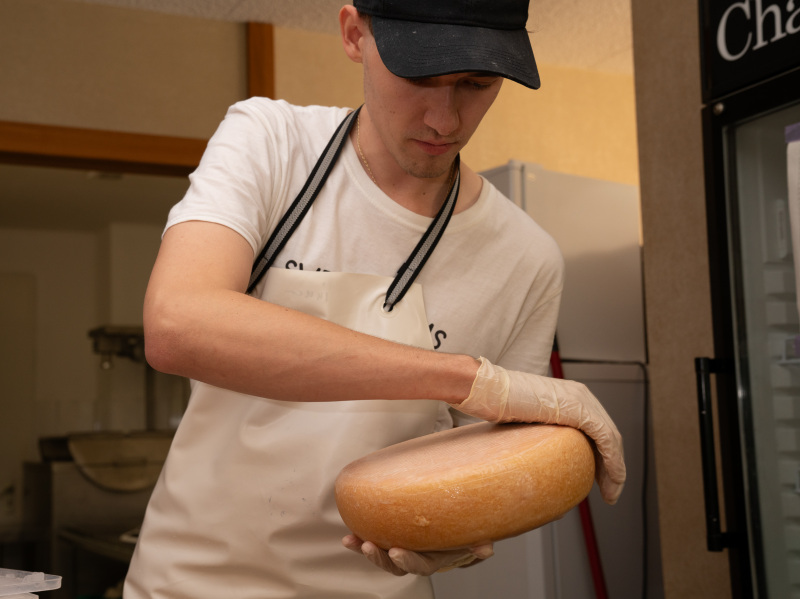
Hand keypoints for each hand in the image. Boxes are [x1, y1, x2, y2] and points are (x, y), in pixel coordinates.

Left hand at [342, 534, 493, 575]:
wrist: (447, 530)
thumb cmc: (458, 535)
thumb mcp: (469, 539)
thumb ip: (477, 545)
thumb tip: (486, 547)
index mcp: (432, 560)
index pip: (419, 566)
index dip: (407, 561)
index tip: (397, 551)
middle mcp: (412, 559)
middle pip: (394, 566)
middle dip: (381, 558)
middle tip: (371, 546)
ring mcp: (398, 550)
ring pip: (380, 555)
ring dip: (365, 550)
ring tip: (353, 541)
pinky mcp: (387, 539)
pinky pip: (371, 542)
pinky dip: (358, 542)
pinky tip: (348, 537)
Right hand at [450, 357, 625, 504]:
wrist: (485, 388)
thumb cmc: (493, 404)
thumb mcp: (522, 421)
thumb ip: (536, 434)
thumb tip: (531, 459)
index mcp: (569, 395)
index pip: (597, 428)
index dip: (603, 456)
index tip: (599, 479)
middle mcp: (580, 394)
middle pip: (608, 434)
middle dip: (612, 466)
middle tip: (608, 492)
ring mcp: (580, 399)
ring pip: (611, 439)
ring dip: (615, 470)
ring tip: (610, 494)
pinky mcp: (578, 408)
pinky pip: (606, 439)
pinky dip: (613, 463)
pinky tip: (610, 482)